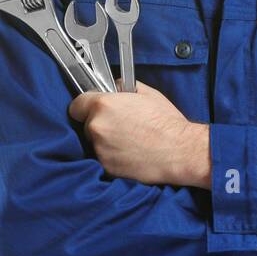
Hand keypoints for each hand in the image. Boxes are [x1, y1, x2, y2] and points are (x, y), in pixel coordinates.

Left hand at [67, 79, 207, 186]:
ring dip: (106, 142)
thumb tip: (113, 88)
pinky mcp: (107, 168)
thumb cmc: (166, 122)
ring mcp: (100, 150)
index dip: (86, 107)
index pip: (76, 105)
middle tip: (121, 126)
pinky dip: (113, 157)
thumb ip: (122, 87)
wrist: (180, 151)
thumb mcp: (146, 93)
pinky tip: (131, 154)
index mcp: (103, 105)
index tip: (93, 110)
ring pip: (95, 143)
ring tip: (129, 142)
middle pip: (87, 125)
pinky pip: (104, 159)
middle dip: (100, 125)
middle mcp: (97, 127)